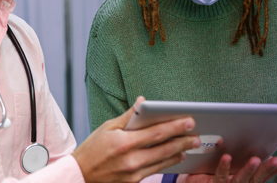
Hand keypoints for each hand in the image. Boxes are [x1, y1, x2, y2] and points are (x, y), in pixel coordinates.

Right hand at [73, 97, 200, 182]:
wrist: (79, 176)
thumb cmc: (92, 150)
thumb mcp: (107, 128)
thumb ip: (128, 116)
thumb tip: (142, 102)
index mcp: (124, 143)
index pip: (156, 133)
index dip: (175, 126)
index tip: (189, 121)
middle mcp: (131, 160)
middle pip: (164, 149)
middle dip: (183, 141)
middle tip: (197, 136)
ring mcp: (133, 174)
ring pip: (163, 162)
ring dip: (178, 153)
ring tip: (190, 146)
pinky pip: (155, 171)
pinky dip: (167, 163)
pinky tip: (175, 157)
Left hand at [177, 154, 276, 182]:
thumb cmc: (210, 172)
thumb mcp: (230, 165)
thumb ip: (242, 157)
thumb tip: (258, 142)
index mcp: (244, 181)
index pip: (263, 176)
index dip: (275, 169)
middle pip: (256, 180)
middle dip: (267, 169)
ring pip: (240, 180)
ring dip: (248, 170)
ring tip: (255, 159)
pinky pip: (219, 177)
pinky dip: (223, 167)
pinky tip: (226, 157)